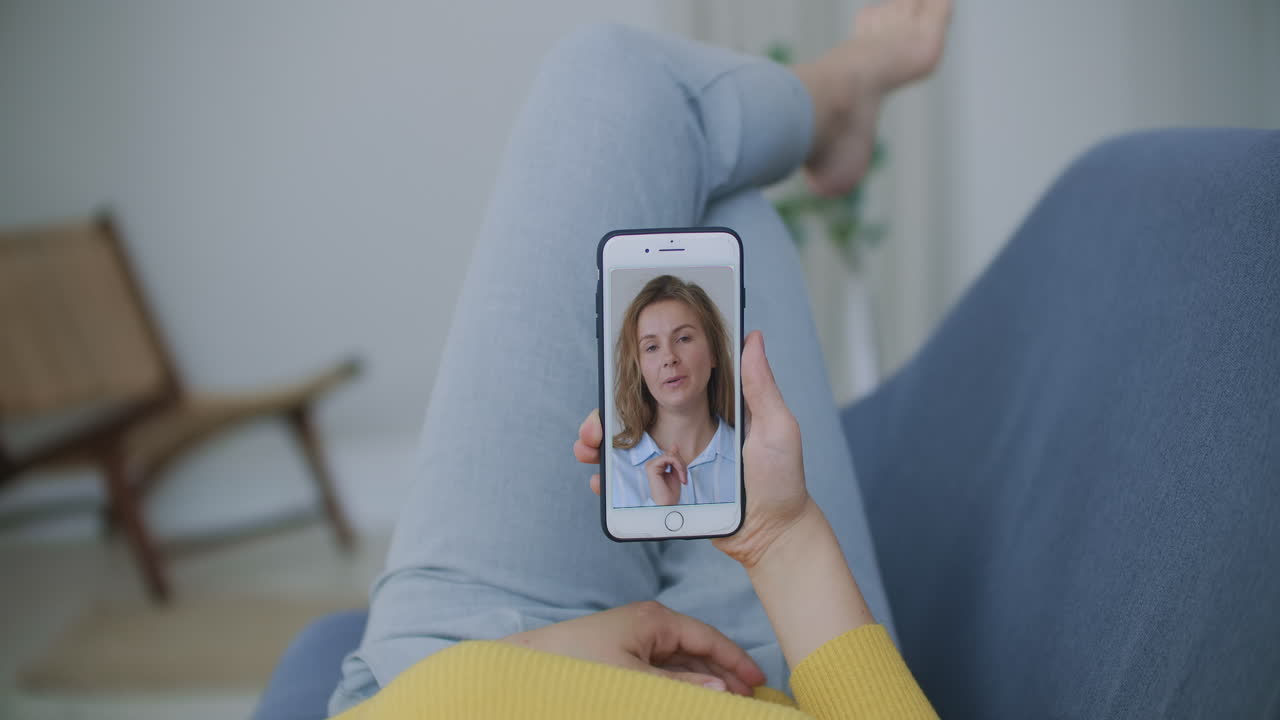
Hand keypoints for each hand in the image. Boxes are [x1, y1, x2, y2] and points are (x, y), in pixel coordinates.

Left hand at [499, 601, 764, 694]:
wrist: (527, 670)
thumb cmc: (578, 666)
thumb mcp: (636, 680)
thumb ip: (681, 685)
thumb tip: (722, 690)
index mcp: (655, 620)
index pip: (708, 638)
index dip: (736, 661)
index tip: (759, 682)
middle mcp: (648, 626)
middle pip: (698, 651)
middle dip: (724, 675)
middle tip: (750, 700)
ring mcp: (634, 642)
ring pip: (681, 664)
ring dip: (704, 682)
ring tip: (728, 703)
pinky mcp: (622, 658)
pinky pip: (662, 672)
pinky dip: (681, 686)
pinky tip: (692, 700)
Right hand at [574, 330, 814, 567]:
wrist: (775, 536)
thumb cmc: (782, 481)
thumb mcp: (776, 427)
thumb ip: (760, 386)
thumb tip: (753, 338)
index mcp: (708, 412)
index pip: (663, 391)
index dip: (633, 386)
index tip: (610, 384)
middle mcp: (687, 436)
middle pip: (636, 421)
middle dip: (604, 421)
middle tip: (591, 431)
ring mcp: (675, 467)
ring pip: (627, 452)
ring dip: (601, 449)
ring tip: (588, 453)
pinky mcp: (669, 495)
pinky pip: (634, 486)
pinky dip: (612, 483)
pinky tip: (601, 483)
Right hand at [645, 445, 686, 504]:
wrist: (668, 504)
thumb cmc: (671, 493)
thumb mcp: (676, 472)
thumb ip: (675, 459)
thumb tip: (674, 444)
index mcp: (656, 465)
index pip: (671, 455)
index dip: (680, 462)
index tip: (684, 476)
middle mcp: (651, 464)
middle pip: (672, 454)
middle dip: (682, 465)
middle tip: (684, 478)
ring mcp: (650, 465)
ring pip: (672, 456)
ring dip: (681, 467)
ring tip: (683, 478)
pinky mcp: (652, 467)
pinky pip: (670, 458)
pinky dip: (679, 466)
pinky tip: (680, 477)